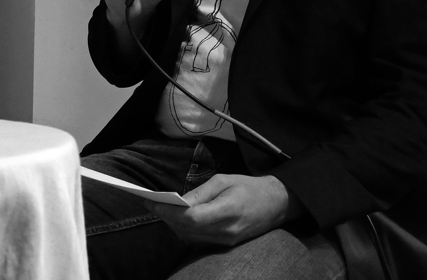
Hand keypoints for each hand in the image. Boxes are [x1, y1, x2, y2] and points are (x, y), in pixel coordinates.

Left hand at [148, 174, 297, 246]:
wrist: (277, 204)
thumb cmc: (249, 187)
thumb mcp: (223, 181)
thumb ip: (199, 193)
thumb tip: (178, 202)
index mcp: (227, 211)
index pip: (191, 218)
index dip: (168, 212)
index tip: (150, 202)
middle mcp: (226, 231)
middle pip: (186, 229)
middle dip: (165, 217)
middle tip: (148, 203)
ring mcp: (227, 241)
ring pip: (190, 237)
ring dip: (172, 224)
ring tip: (159, 209)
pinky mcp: (226, 245)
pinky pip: (198, 240)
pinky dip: (183, 230)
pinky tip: (175, 219)